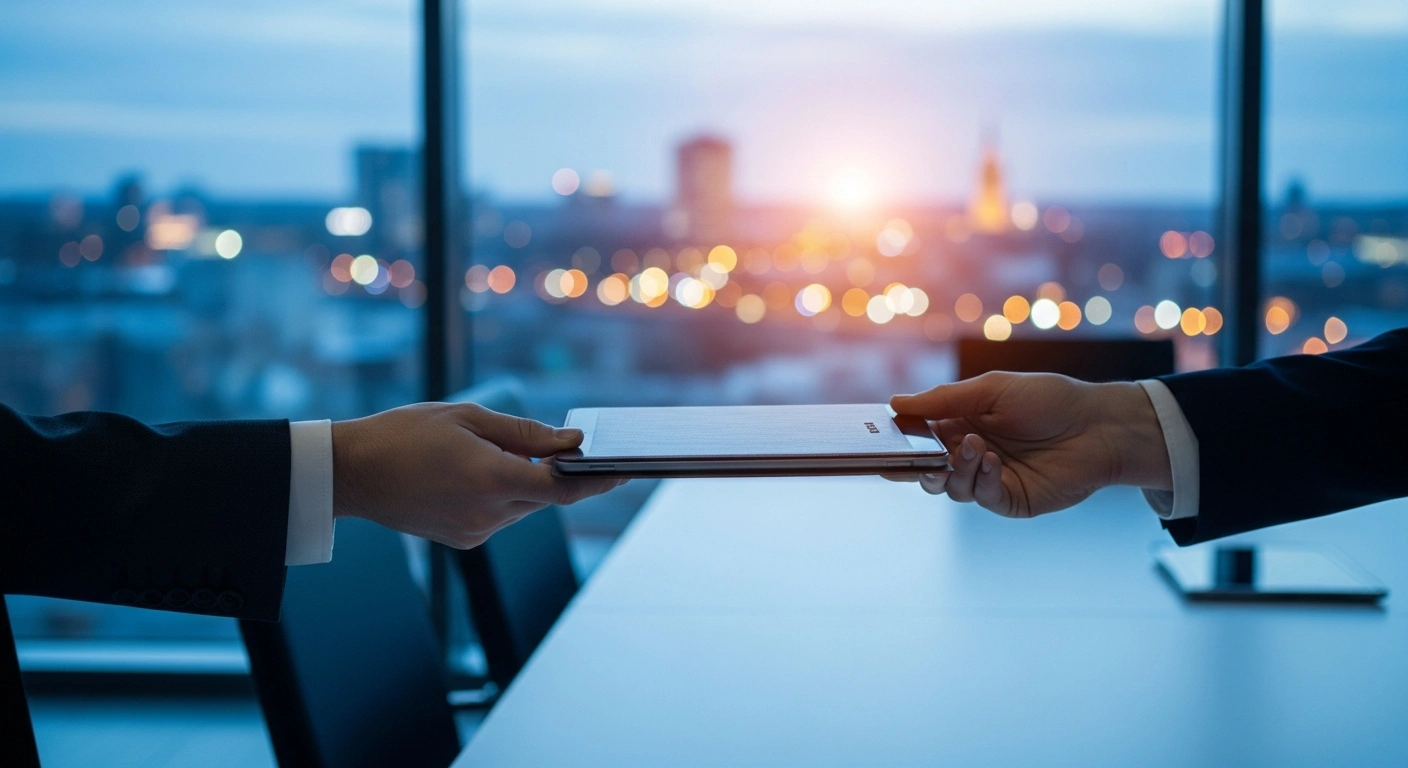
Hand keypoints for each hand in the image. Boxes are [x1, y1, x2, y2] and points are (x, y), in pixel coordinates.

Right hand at [330, 402, 621, 547]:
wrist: (351, 473)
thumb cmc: (404, 434)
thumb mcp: (468, 418)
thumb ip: (525, 434)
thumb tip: (569, 443)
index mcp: (492, 479)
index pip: (563, 488)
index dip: (598, 481)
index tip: (626, 471)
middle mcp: (489, 514)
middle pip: (545, 495)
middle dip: (555, 472)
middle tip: (564, 446)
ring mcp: (476, 532)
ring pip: (523, 505)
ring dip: (524, 481)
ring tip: (492, 452)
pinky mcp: (464, 539)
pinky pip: (500, 515)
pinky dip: (501, 494)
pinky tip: (473, 473)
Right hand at [889, 372, 1170, 517]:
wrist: (1100, 426)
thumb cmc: (1049, 399)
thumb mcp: (991, 389)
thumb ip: (942, 399)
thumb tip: (894, 404)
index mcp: (959, 422)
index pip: (916, 435)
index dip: (895, 438)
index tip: (875, 438)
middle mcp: (968, 452)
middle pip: (924, 467)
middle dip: (913, 463)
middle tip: (910, 456)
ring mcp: (987, 478)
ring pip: (948, 486)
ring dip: (954, 467)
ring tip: (974, 446)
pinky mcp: (1008, 499)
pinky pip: (980, 496)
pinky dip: (979, 479)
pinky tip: (990, 460)